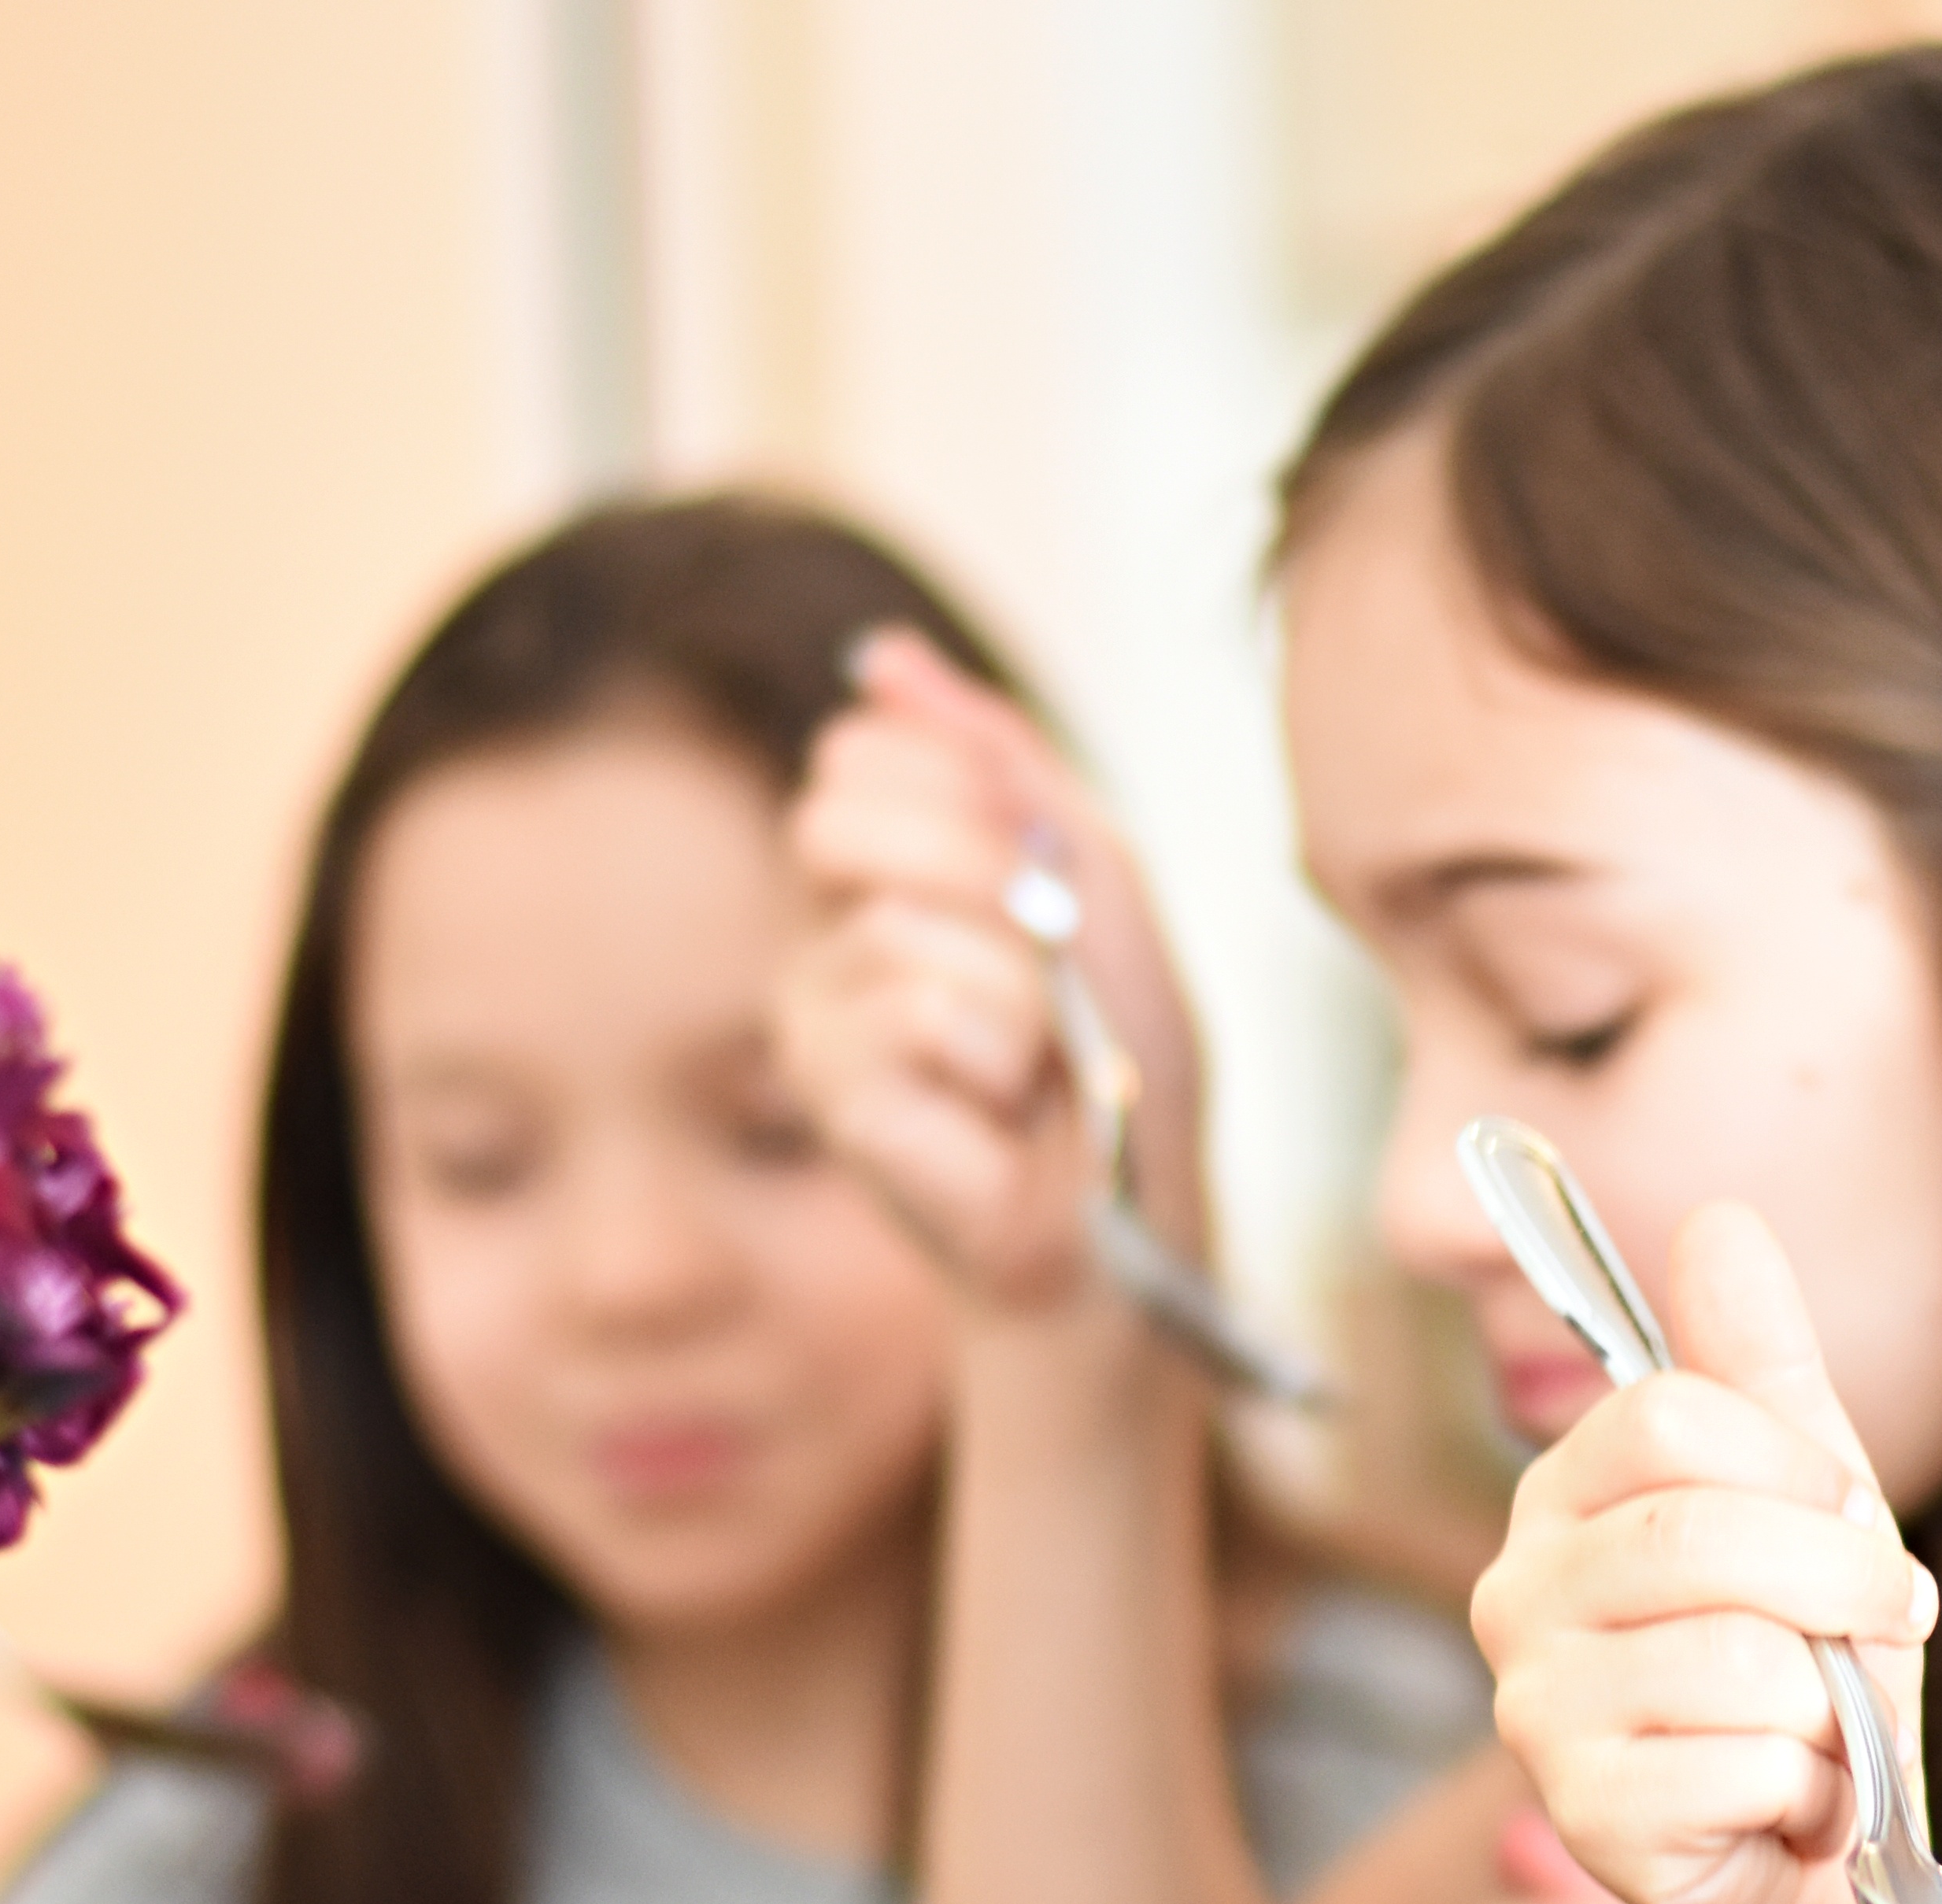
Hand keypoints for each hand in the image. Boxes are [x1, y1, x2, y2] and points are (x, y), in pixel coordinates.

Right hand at [775, 628, 1203, 1313]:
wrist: (1130, 1215)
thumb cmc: (1119, 1060)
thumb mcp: (1097, 878)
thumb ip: (998, 759)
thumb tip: (882, 651)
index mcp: (885, 866)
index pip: (860, 746)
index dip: (965, 793)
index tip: (1041, 874)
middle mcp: (823, 929)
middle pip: (843, 807)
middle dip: (985, 876)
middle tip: (1042, 971)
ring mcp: (811, 1012)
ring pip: (906, 926)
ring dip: (1018, 996)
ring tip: (1031, 1066)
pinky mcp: (827, 1092)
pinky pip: (920, 1014)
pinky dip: (1000, 1063)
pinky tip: (998, 1117)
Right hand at [1470, 1205, 1934, 1903]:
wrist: (1827, 1868)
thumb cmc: (1809, 1675)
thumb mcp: (1810, 1503)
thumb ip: (1761, 1369)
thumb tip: (1718, 1217)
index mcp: (1563, 1500)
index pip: (1668, 1414)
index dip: (1800, 1468)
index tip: (1853, 1524)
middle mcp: (1517, 1598)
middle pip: (1703, 1531)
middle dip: (1841, 1584)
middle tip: (1880, 1626)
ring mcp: (1538, 1715)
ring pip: (1741, 1658)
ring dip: (1831, 1705)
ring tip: (1813, 1732)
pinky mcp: (1587, 1820)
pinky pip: (1752, 1762)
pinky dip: (1814, 1791)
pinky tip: (1786, 1807)